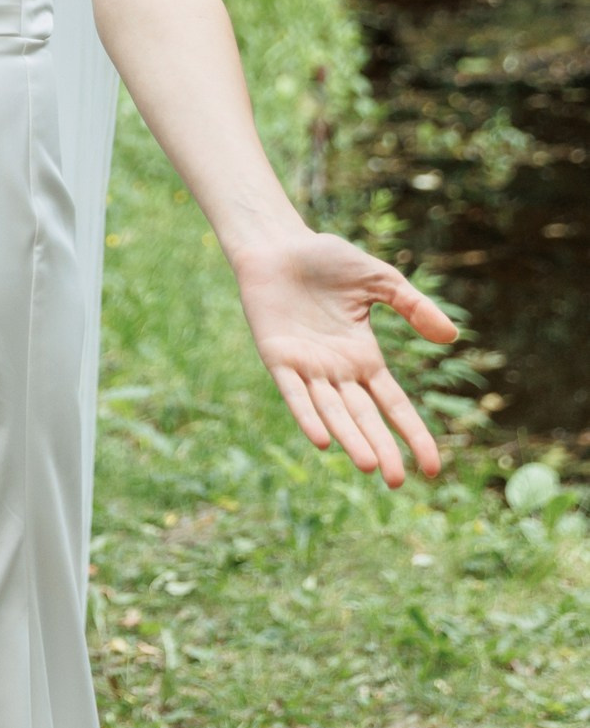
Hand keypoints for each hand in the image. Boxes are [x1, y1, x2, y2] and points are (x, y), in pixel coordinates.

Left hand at [233, 228, 458, 486]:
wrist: (276, 244)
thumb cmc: (325, 260)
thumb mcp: (379, 280)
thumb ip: (413, 306)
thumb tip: (452, 336)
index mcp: (363, 357)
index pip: (394, 405)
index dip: (413, 434)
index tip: (432, 468)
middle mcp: (336, 370)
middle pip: (364, 418)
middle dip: (381, 449)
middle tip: (396, 483)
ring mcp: (306, 366)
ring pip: (332, 412)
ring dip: (349, 439)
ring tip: (369, 467)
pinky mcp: (276, 355)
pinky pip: (293, 391)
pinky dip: (306, 415)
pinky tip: (321, 440)